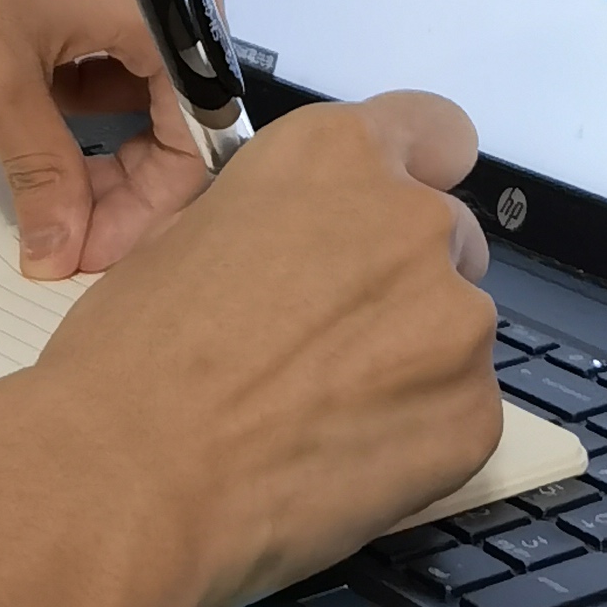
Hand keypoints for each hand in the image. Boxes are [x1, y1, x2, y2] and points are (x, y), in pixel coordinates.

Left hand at [0, 0, 225, 280]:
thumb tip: (61, 250)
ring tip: (30, 98)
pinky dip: (100, 45)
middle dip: (121, 159)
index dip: (140, 209)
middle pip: (186, 94)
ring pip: (161, 50)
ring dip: (107, 102)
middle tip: (54, 199)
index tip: (80, 242)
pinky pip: (142, 0)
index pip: (198, 140)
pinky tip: (41, 44)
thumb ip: (42, 175)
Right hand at [33, 91, 501, 606]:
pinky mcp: (472, 416)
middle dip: (403, 281)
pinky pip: (460, 415)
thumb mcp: (192, 230)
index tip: (396, 214)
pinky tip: (337, 456)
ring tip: (320, 412)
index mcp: (337, 154)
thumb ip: (281, 220)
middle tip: (328, 340)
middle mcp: (414, 220)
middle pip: (448, 241)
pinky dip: (416, 436)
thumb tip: (304, 246)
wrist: (133, 474)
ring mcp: (455, 321)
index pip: (436, 131)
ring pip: (455, 334)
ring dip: (409, 362)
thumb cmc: (135, 353)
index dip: (417, 174)